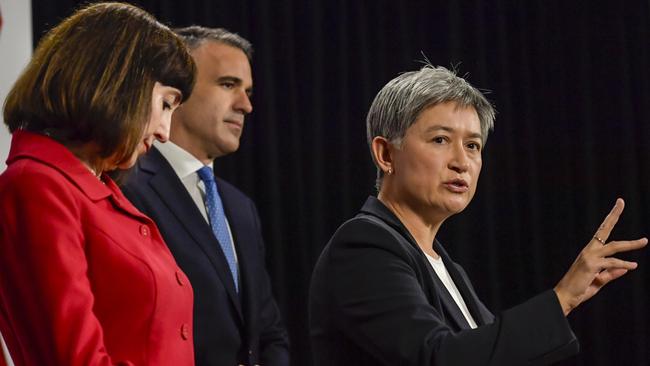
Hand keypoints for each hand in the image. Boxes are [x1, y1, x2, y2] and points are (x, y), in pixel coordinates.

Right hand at [554, 198, 646, 315]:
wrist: (565, 297)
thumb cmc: (580, 289)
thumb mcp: (599, 280)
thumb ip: (611, 273)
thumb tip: (627, 268)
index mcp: (590, 252)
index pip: (601, 231)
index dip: (610, 218)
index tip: (618, 205)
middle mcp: (589, 250)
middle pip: (604, 229)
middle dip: (613, 215)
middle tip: (621, 201)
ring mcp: (590, 257)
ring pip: (614, 247)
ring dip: (631, 244)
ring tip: (644, 241)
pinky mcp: (591, 265)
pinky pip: (612, 263)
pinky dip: (624, 264)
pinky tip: (633, 265)